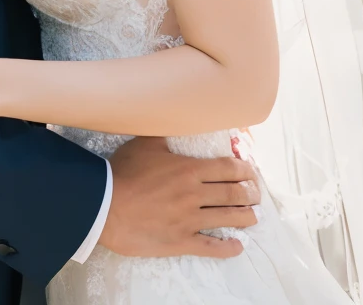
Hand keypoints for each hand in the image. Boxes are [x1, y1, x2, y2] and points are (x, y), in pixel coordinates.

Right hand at [100, 137, 259, 259]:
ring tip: (254, 216)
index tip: (251, 172)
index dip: (244, 170)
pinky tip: (238, 246)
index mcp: (189, 169)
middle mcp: (195, 194)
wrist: (106, 205)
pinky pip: (210, 246)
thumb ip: (165, 131)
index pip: (228, 168)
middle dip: (250, 193)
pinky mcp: (180, 241)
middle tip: (256, 194)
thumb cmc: (124, 172)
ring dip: (246, 217)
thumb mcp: (146, 143)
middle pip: (233, 193)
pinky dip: (228, 247)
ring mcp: (189, 220)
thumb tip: (175, 114)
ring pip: (228, 218)